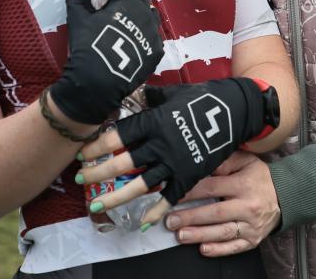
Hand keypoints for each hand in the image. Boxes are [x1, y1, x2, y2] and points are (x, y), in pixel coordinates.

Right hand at [50, 0, 163, 125]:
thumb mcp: (77, 18)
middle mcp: (146, 14)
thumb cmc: (87, 46)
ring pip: (151, 15)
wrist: (98, 82)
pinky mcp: (157, 52)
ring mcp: (154, 34)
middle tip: (115, 3)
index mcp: (128, 2)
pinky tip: (132, 42)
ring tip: (126, 23)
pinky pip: (154, 36)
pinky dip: (144, 34)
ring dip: (140, 13)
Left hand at [77, 78, 276, 218]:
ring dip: (118, 196)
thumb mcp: (173, 93)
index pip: (118, 136)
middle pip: (123, 162)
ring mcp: (175, 162)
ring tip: (98, 205)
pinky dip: (156, 211)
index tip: (81, 154)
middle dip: (99, 172)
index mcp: (153, 121)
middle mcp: (160, 144)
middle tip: (80, 180)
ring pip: (141, 184)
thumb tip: (138, 92)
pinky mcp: (190, 175)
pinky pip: (170, 197)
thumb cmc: (203, 97)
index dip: (97, 146)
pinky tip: (142, 222)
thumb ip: (153, 97)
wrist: (236, 110)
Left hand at [166, 151, 280, 255]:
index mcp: (243, 185)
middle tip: (170, 220)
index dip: (191, 192)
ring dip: (199, 235)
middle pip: (214, 213)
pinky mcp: (253, 240)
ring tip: (181, 235)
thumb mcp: (246, 161)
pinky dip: (219, 250)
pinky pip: (234, 247)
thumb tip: (205, 165)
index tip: (174, 195)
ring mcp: (251, 226)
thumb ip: (225, 162)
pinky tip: (203, 249)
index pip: (212, 188)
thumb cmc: (260, 178)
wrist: (286, 196)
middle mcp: (247, 206)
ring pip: (222, 232)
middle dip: (189, 217)